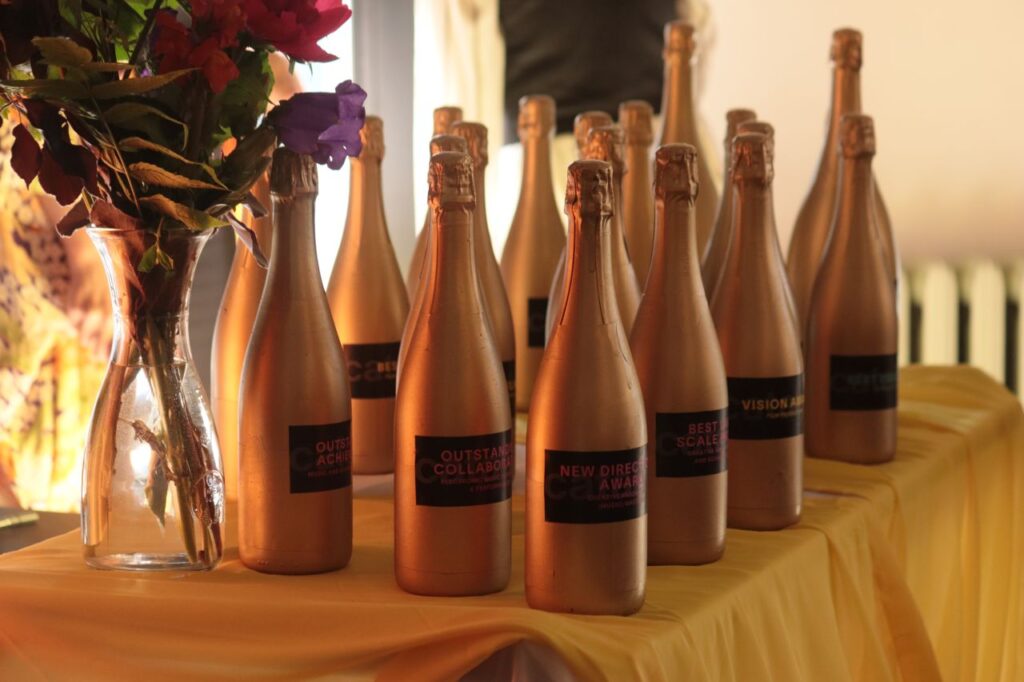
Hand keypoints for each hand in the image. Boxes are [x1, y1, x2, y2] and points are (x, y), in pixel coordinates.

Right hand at [61, 229, 112, 360]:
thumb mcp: (126, 301)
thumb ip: (125, 321)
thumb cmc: (113, 283)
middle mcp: (103, 317)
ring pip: (83, 338)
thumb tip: (124, 342)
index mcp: (120, 316)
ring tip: (91, 327)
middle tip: (97, 350)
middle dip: (96, 350)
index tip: (107, 359)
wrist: (93, 263)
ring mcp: (86, 314)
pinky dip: (77, 324)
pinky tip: (82, 314)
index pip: (114, 345)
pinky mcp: (73, 310)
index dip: (110, 354)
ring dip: (86, 336)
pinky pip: (73, 326)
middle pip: (95, 347)